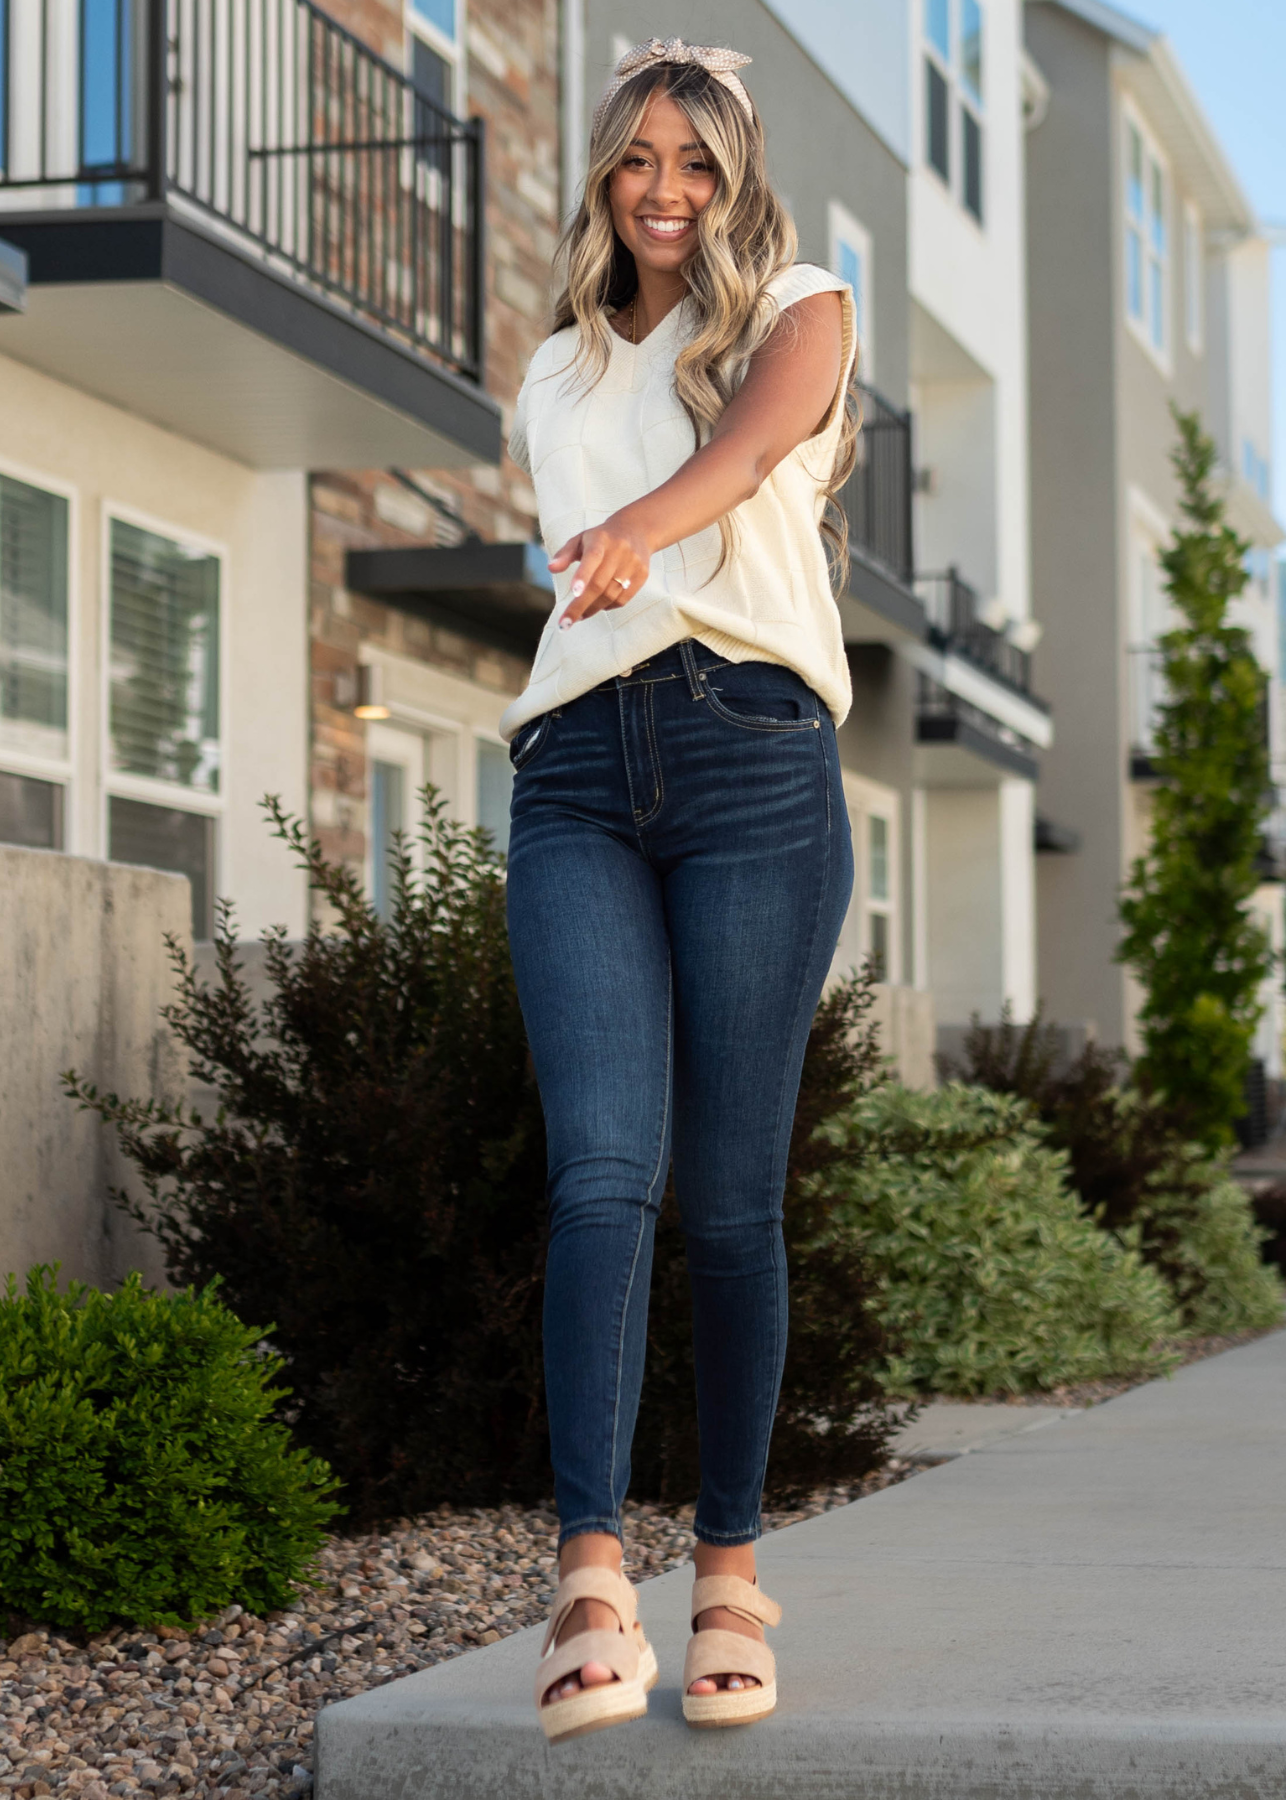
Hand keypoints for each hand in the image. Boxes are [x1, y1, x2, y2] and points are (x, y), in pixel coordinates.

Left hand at [548, 513, 650, 627]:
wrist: (637, 530)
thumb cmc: (601, 539)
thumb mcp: (580, 540)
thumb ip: (564, 554)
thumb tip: (551, 568)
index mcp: (601, 539)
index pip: (592, 557)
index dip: (583, 575)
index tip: (573, 593)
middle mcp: (619, 551)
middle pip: (599, 584)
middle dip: (580, 605)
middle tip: (565, 623)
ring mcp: (633, 564)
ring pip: (610, 594)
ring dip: (592, 609)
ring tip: (578, 617)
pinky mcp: (642, 575)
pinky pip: (622, 599)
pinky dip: (607, 607)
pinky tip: (597, 607)